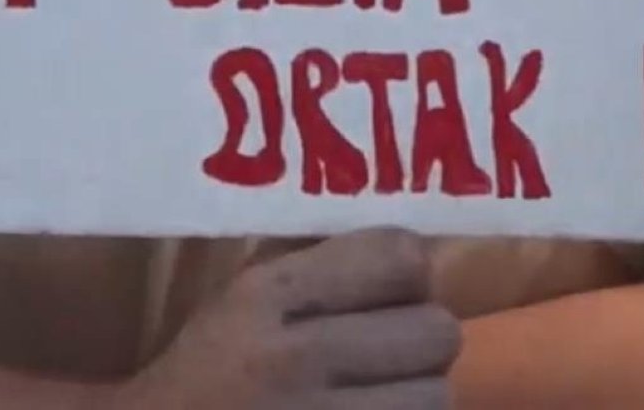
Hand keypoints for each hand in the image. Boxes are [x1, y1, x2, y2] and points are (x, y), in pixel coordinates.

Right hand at [117, 230, 457, 409]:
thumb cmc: (206, 369)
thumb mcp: (241, 295)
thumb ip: (317, 264)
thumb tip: (415, 248)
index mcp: (268, 297)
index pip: (400, 257)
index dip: (409, 272)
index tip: (394, 287)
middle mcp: (298, 359)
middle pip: (436, 332)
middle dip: (422, 338)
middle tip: (396, 349)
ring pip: (436, 398)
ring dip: (418, 395)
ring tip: (383, 395)